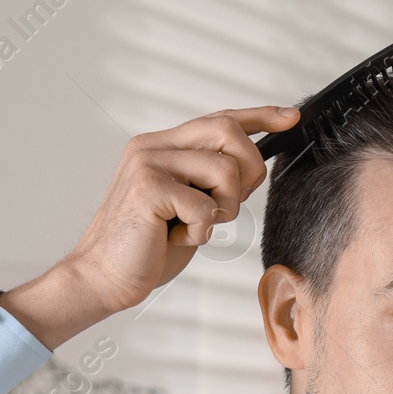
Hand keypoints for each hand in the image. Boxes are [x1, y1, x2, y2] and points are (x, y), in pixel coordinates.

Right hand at [65, 104, 300, 312]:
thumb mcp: (187, 206)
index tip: (289, 118)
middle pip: (229, 132)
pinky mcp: (148, 187)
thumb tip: (250, 167)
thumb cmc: (145, 247)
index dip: (259, 117)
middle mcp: (154, 147)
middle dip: (249, 171)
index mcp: (162, 147)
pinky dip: (201, 232)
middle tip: (227, 206)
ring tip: (194, 227)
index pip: (218, 119)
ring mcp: (149, 163)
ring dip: (223, 210)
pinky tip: (179, 238)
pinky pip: (205, 206)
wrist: (103, 277)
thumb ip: (209, 181)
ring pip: (225, 171)